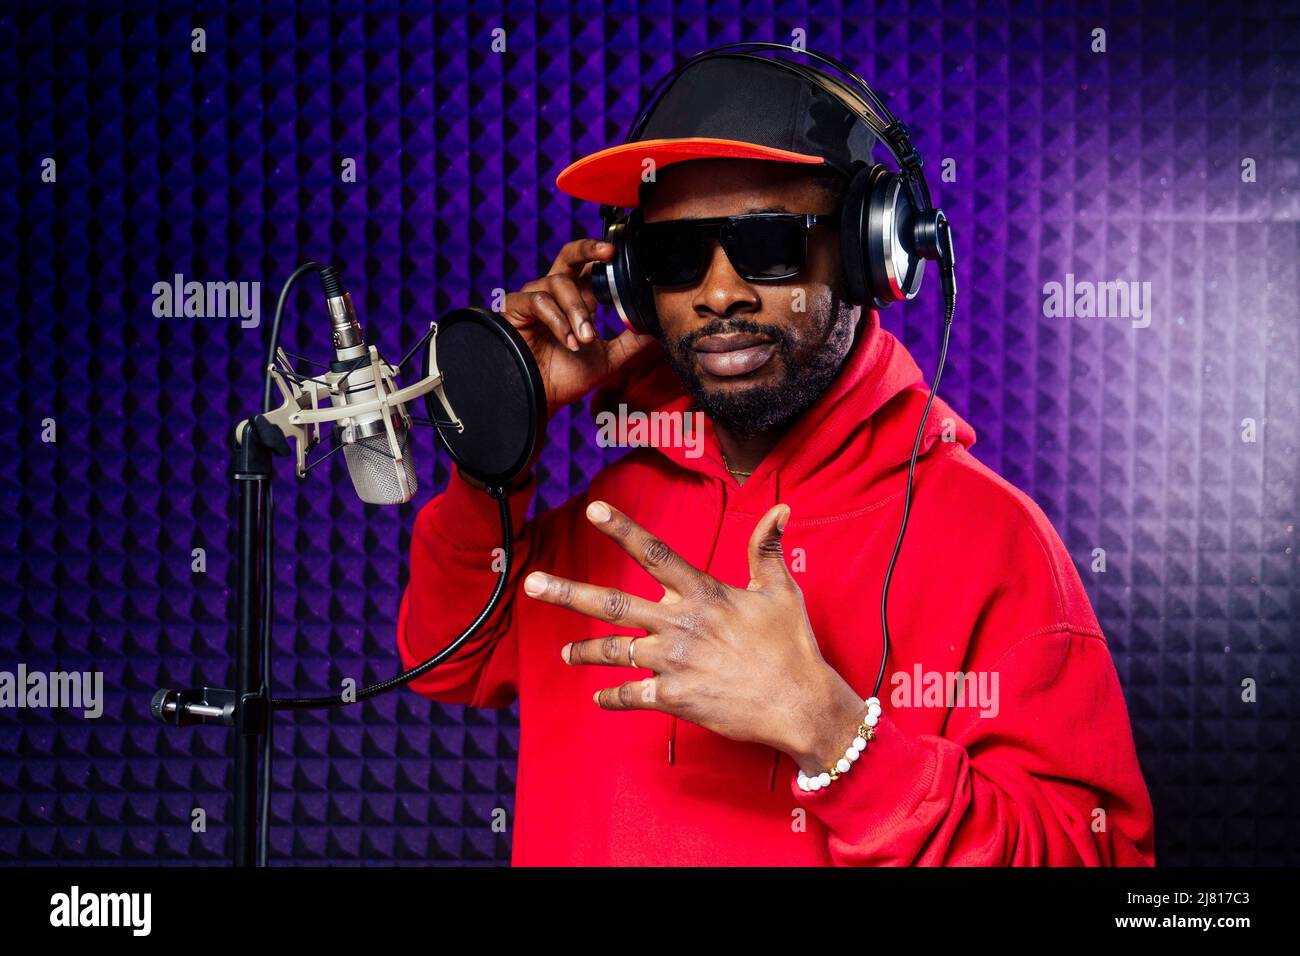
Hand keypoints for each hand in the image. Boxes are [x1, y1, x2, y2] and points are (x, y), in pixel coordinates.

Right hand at [502, 239, 655, 419]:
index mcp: (578, 300)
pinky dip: (557, 320)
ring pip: (558, 283)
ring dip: (576, 310)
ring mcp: (535, 298)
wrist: (539, 399)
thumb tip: (659, 329)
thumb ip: (631, 343)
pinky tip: (568, 342)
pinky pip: (539, 300)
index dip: (606, 259)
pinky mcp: (515, 307)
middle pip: (570, 255)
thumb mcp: (608, 359)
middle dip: (589, 249)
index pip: (592, 268)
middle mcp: (557, 294)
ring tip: (585, 339)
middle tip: (609, 252)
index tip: (623, 257)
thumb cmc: (566, 378)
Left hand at [521, 500, 867, 771]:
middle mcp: (680, 625)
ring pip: (614, 652)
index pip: (655, 553)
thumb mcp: (781, 590)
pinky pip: (632, 696)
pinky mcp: (674, 698)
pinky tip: (598, 698)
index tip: (593, 509)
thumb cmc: (792, 646)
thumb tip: (779, 510)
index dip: (622, 530)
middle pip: (613, 603)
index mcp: (703, 594)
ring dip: (584, 650)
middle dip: (568, 592)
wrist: (799, 704)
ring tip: (564, 652)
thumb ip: (765, 549)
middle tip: (532, 583)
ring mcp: (673, 663)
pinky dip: (612, 698)